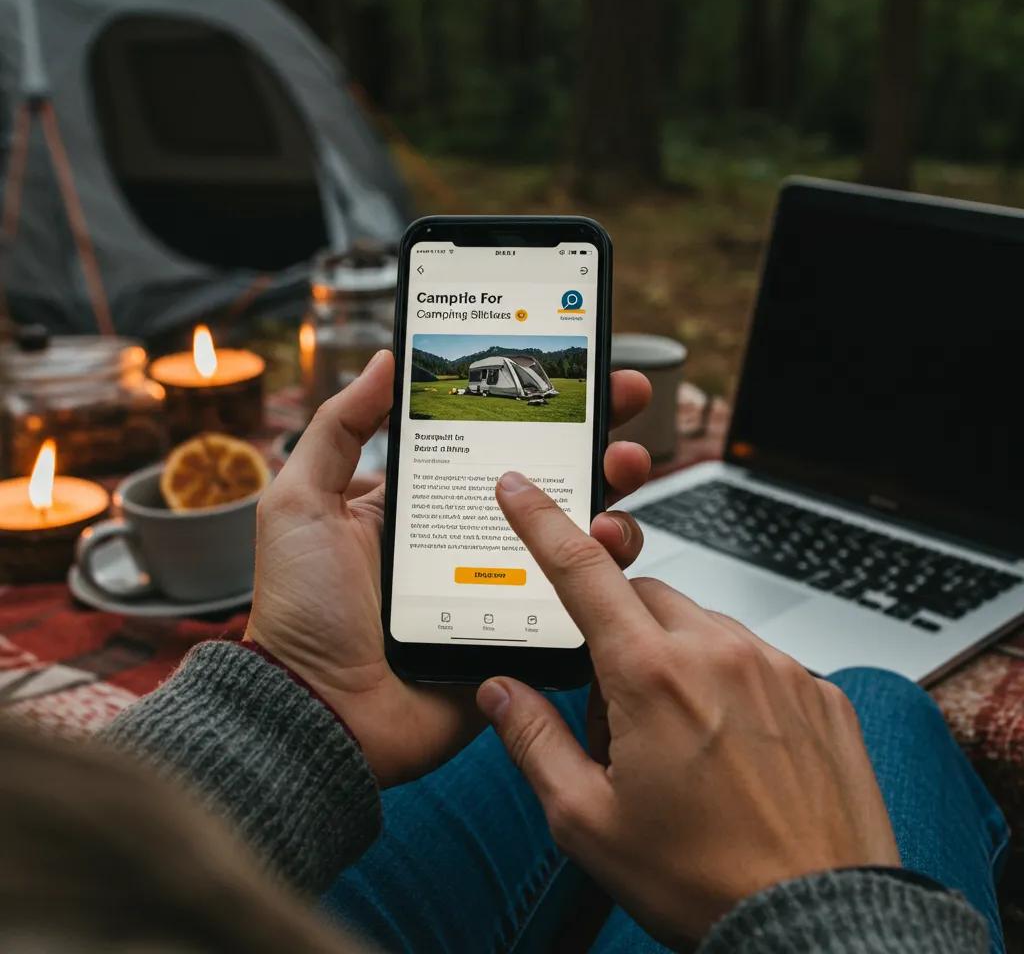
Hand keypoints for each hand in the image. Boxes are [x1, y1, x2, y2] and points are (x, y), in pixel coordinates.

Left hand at [246, 350, 652, 786]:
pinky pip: (579, 600)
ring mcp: (504, 587)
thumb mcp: (301, 502)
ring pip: (577, 536)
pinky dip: (607, 570)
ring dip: (613, 496)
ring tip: (619, 474)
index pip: (496, 442)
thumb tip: (385, 359)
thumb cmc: (301, 609)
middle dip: (596, 436)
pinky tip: (611, 545)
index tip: (580, 374)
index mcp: (430, 502)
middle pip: (552, 480)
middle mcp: (475, 539)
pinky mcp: (524, 634)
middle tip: (626, 404)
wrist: (320, 711)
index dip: (539, 409)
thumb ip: (339, 427)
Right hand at [477, 472, 899, 946]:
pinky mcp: (818, 690)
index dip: (542, 522)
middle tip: (619, 713)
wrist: (821, 924)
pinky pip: (755, 658)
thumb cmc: (702, 880)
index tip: (522, 490)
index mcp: (652, 676)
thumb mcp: (588, 821)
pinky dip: (729, 682)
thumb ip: (532, 741)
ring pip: (700, 628)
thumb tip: (498, 692)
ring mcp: (776, 666)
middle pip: (644, 599)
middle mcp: (718, 652)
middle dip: (618, 633)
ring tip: (684, 743)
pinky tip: (734, 748)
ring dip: (676, 661)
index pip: (582, 572)